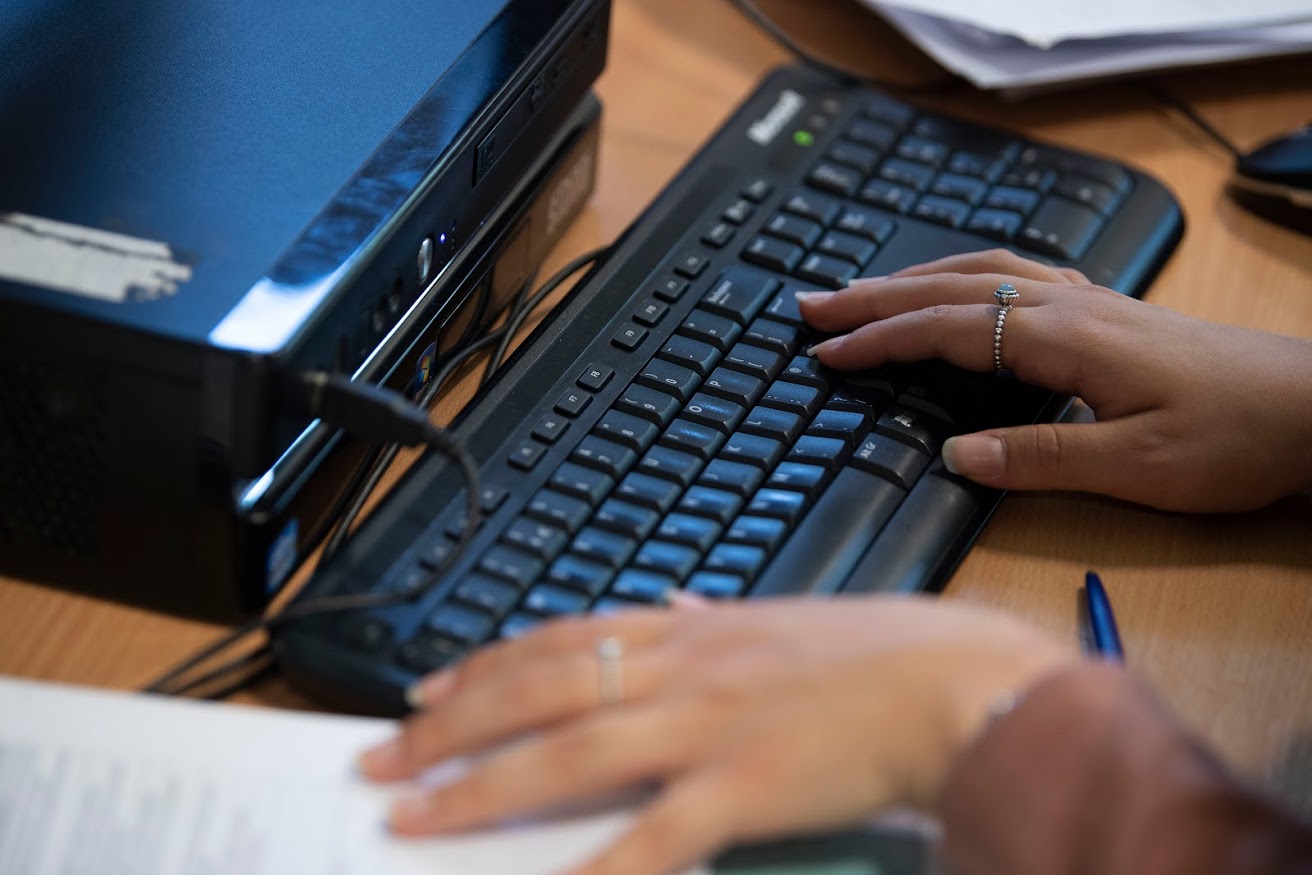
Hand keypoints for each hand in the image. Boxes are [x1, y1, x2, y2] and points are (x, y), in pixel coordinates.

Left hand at [358, 597, 1074, 874]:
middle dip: (452, 728)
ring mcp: (709, 726)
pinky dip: (595, 866)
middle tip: (385, 756)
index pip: (558, 640)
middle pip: (539, 692)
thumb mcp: (786, 619)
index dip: (484, 669)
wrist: (960, 681)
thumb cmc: (884, 651)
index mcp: (693, 630)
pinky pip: (653, 834)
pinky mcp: (747, 786)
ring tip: (417, 811)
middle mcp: (684, 667)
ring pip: (569, 752)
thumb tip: (675, 610)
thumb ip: (719, 619)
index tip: (431, 694)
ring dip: (482, 784)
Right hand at [800, 249, 1311, 511]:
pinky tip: (958, 290)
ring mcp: (1087, 303)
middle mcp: (1068, 307)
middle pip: (950, 288)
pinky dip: (963, 278)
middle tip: (811, 304)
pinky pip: (1014, 276)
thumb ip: (1039, 458)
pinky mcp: (1105, 312)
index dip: (879, 339)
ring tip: (861, 292)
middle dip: (873, 295)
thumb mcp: (1136, 464)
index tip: (825, 351)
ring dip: (912, 279)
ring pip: (980, 272)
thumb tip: (954, 454)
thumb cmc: (1234, 436)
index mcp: (1063, 339)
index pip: (946, 329)